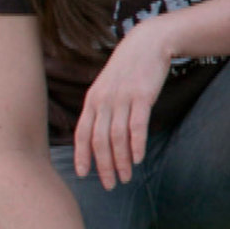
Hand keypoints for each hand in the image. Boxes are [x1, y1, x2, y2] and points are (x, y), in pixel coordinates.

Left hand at [74, 24, 171, 188]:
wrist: (148, 44)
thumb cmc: (129, 67)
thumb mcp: (107, 86)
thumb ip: (102, 107)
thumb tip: (98, 132)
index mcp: (92, 100)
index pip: (82, 133)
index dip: (81, 156)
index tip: (84, 175)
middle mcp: (103, 101)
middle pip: (99, 140)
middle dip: (103, 166)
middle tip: (109, 184)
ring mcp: (122, 99)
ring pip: (117, 137)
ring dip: (121, 161)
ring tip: (126, 177)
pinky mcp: (141, 97)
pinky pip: (136, 126)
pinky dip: (136, 145)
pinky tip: (138, 159)